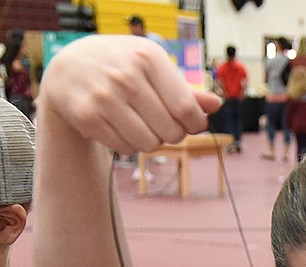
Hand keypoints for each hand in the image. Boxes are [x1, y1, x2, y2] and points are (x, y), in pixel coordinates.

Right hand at [38, 35, 220, 153]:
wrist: (68, 69)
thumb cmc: (123, 67)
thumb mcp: (153, 68)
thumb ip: (186, 90)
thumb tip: (216, 104)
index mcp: (148, 57)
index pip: (186, 109)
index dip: (195, 124)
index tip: (190, 123)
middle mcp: (125, 75)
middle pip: (172, 132)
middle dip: (173, 133)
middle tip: (160, 122)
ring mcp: (104, 96)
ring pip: (150, 144)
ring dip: (151, 141)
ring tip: (140, 124)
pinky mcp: (87, 117)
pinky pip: (126, 149)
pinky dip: (129, 144)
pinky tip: (119, 126)